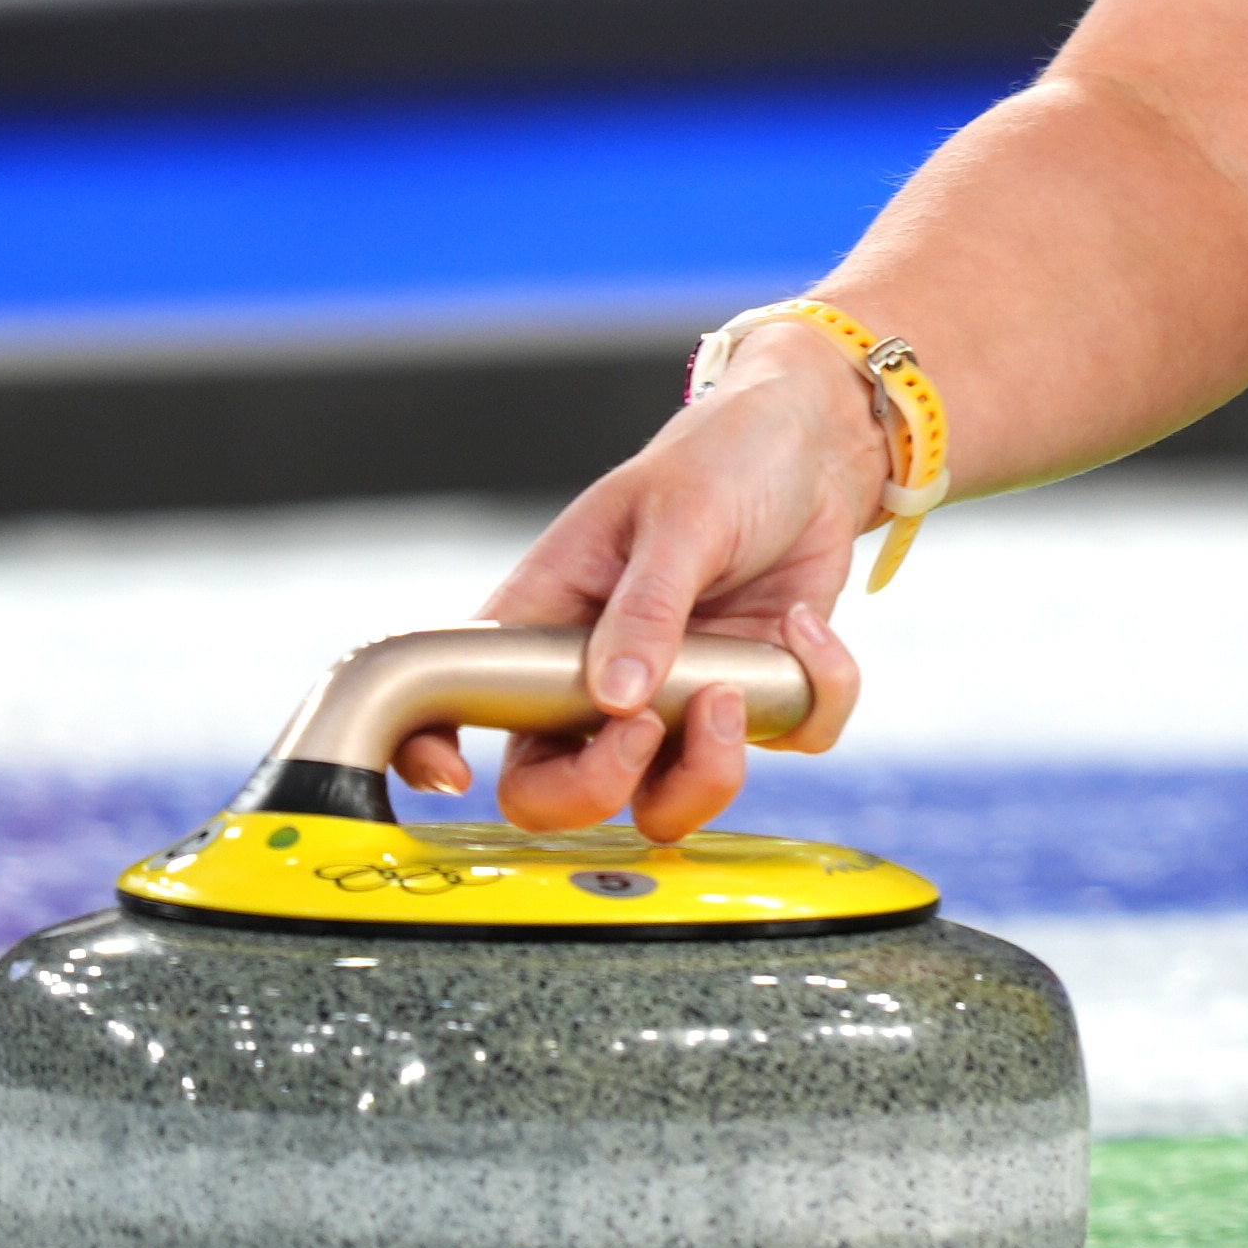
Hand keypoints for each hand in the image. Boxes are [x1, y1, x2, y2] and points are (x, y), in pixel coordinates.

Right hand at [391, 321, 885, 839]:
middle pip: (556, 794)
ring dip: (709, 772)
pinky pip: (790, 740)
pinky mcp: (758, 697)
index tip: (454, 778)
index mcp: (548, 621)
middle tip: (651, 724)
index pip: (459, 704)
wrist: (814, 444)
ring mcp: (679, 698)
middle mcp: (600, 678)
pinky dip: (815, 697)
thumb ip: (647, 607)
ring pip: (667, 803)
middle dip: (600, 787)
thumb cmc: (723, 459)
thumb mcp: (680, 515)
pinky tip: (804, 627)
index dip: (432, 755)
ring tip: (736, 690)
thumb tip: (614, 700)